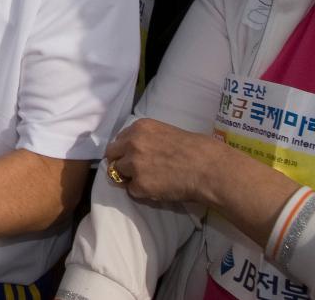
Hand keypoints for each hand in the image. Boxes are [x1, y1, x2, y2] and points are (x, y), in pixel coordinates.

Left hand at [104, 118, 223, 204]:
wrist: (209, 168)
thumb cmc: (196, 150)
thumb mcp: (165, 132)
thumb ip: (146, 138)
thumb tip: (135, 149)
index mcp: (139, 127)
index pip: (119, 139)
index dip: (125, 150)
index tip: (134, 156)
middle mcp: (131, 143)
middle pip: (111, 154)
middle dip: (120, 162)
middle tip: (134, 170)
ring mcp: (133, 164)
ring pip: (118, 173)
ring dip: (130, 177)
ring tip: (151, 180)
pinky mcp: (139, 185)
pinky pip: (132, 190)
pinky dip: (142, 192)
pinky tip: (158, 189)